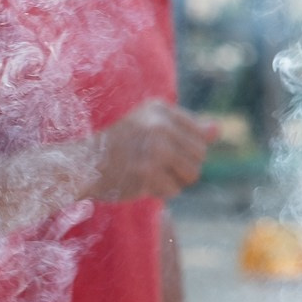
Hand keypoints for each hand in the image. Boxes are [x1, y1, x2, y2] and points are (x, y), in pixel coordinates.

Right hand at [94, 100, 214, 204]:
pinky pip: (174, 190)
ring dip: (174, 180)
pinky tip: (141, 182)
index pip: (200, 136)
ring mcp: (154, 149)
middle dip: (182, 167)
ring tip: (150, 173)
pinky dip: (160, 192)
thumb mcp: (152, 128)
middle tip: (154, 165)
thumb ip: (187, 129)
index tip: (160, 150)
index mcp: (160, 109)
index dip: (186, 150)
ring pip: (192, 175)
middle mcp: (159, 125)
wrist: (83, 164)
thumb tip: (218, 130)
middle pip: (199, 156)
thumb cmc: (120, 146)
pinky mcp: (148, 173)